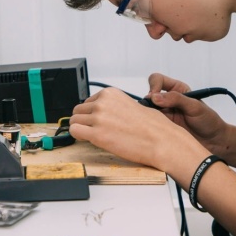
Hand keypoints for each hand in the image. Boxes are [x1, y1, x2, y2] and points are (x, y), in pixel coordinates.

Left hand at [68, 87, 204, 171]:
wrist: (161, 140)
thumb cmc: (152, 127)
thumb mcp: (131, 105)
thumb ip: (113, 106)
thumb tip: (101, 112)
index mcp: (110, 94)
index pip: (86, 102)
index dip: (91, 114)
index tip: (97, 121)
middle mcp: (103, 103)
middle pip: (78, 111)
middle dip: (84, 121)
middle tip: (95, 130)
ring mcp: (99, 118)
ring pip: (74, 121)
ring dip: (81, 130)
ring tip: (95, 136)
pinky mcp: (97, 134)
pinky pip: (74, 132)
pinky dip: (78, 137)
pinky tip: (90, 140)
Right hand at [143, 73, 229, 152]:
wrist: (214, 141)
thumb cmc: (208, 121)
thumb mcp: (195, 107)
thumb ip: (176, 99)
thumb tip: (155, 97)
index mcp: (177, 90)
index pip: (158, 80)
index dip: (154, 86)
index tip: (154, 97)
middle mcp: (168, 101)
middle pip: (149, 95)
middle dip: (147, 103)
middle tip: (152, 112)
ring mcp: (164, 115)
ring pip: (147, 111)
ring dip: (148, 115)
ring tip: (156, 123)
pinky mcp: (162, 128)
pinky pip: (150, 125)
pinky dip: (150, 126)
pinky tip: (156, 130)